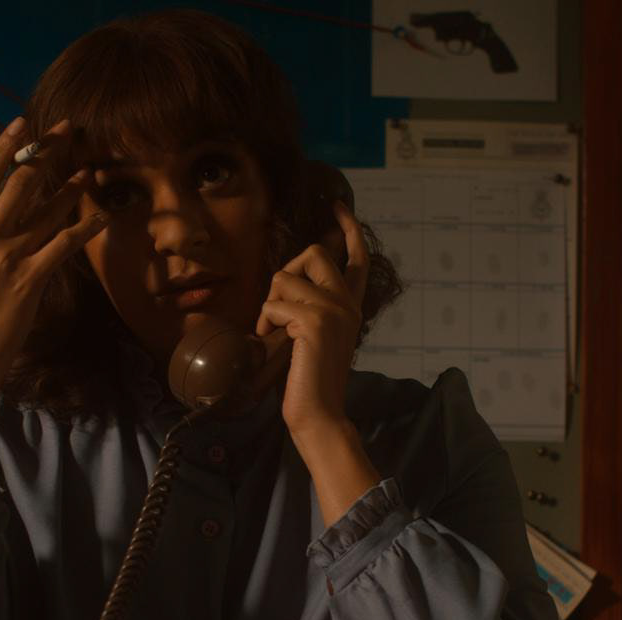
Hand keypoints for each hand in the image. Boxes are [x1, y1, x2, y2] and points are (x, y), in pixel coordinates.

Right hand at [0, 117, 106, 393]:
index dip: (4, 148)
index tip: (20, 124)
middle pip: (19, 183)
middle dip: (44, 152)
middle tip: (65, 130)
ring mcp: (8, 257)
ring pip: (45, 210)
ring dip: (70, 187)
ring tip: (88, 168)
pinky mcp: (30, 280)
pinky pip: (63, 246)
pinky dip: (84, 229)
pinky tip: (102, 217)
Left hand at [255, 202, 379, 524]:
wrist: (318, 413)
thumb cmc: (307, 378)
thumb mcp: (311, 334)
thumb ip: (308, 306)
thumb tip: (286, 281)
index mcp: (351, 305)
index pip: (357, 257)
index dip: (347, 228)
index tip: (339, 204)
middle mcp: (348, 303)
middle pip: (313, 252)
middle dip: (286, 272)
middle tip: (279, 307)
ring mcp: (334, 310)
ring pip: (284, 279)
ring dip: (268, 306)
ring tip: (274, 334)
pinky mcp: (315, 322)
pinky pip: (273, 304)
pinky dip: (264, 323)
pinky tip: (270, 343)